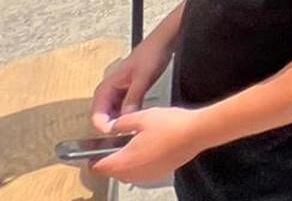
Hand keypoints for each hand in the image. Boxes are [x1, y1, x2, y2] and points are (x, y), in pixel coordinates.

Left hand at [89, 105, 205, 184]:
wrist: (197, 133)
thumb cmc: (170, 126)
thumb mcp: (140, 118)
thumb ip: (121, 124)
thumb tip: (114, 127)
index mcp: (124, 161)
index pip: (98, 168)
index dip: (91, 159)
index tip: (91, 152)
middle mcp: (133, 174)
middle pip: (112, 173)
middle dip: (109, 161)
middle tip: (112, 146)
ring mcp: (148, 176)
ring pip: (127, 174)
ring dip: (125, 163)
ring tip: (131, 145)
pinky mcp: (160, 173)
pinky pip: (142, 172)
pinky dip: (139, 163)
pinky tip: (148, 148)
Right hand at [90, 44, 171, 132]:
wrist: (162, 43)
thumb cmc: (150, 55)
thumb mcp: (142, 79)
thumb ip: (133, 99)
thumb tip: (125, 119)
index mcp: (106, 87)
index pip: (96, 115)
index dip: (104, 128)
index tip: (115, 136)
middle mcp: (108, 91)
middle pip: (103, 117)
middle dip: (112, 128)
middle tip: (125, 137)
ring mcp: (117, 92)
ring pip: (113, 115)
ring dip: (120, 123)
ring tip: (131, 132)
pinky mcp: (127, 93)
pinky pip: (122, 110)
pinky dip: (127, 116)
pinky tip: (137, 121)